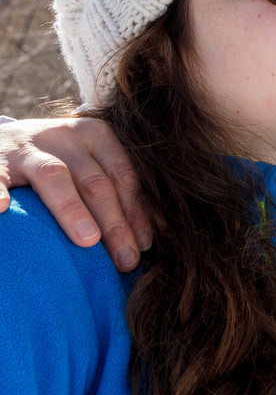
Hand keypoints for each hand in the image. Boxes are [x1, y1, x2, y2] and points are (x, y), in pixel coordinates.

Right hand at [0, 118, 150, 271]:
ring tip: (89, 241)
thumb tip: (143, 239)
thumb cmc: (49, 161)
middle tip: (126, 259)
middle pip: (95, 182)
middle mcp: (63, 137)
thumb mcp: (81, 164)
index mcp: (93, 135)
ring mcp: (26, 149)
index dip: (136, 212)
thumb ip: (108, 189)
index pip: (122, 176)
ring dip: (73, 209)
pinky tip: (5, 210)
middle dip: (114, 223)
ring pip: (55, 176)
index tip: (144, 246)